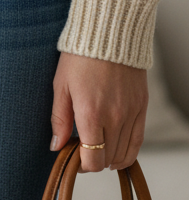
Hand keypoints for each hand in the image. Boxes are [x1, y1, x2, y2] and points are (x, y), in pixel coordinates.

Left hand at [50, 52, 148, 172]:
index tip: (73, 157)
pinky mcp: (142, 107)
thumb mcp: (61, 87)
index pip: (92, 159)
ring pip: (124, 153)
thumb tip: (56, 147)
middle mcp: (114, 118)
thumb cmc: (80, 58)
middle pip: (108, 159)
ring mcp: (131, 113)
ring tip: (98, 151)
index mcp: (91, 115)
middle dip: (94, 161)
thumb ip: (60, 120)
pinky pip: (138, 140)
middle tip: (82, 151)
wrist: (109, 34)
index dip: (82, 166)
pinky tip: (117, 152)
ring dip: (110, 157)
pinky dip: (128, 151)